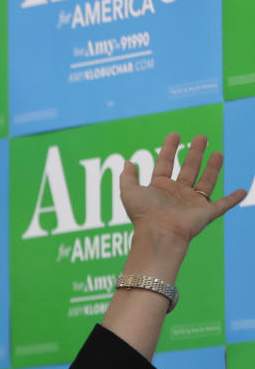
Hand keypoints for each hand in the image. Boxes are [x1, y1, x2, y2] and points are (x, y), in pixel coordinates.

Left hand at [120, 132, 247, 249]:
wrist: (160, 233)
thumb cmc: (144, 214)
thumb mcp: (129, 192)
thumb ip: (128, 177)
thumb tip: (127, 163)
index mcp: (159, 188)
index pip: (165, 164)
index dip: (169, 149)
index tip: (174, 134)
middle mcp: (177, 194)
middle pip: (188, 169)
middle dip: (194, 153)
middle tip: (201, 137)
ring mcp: (192, 203)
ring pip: (206, 181)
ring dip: (213, 168)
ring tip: (218, 153)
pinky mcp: (206, 213)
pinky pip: (222, 205)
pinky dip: (233, 199)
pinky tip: (242, 191)